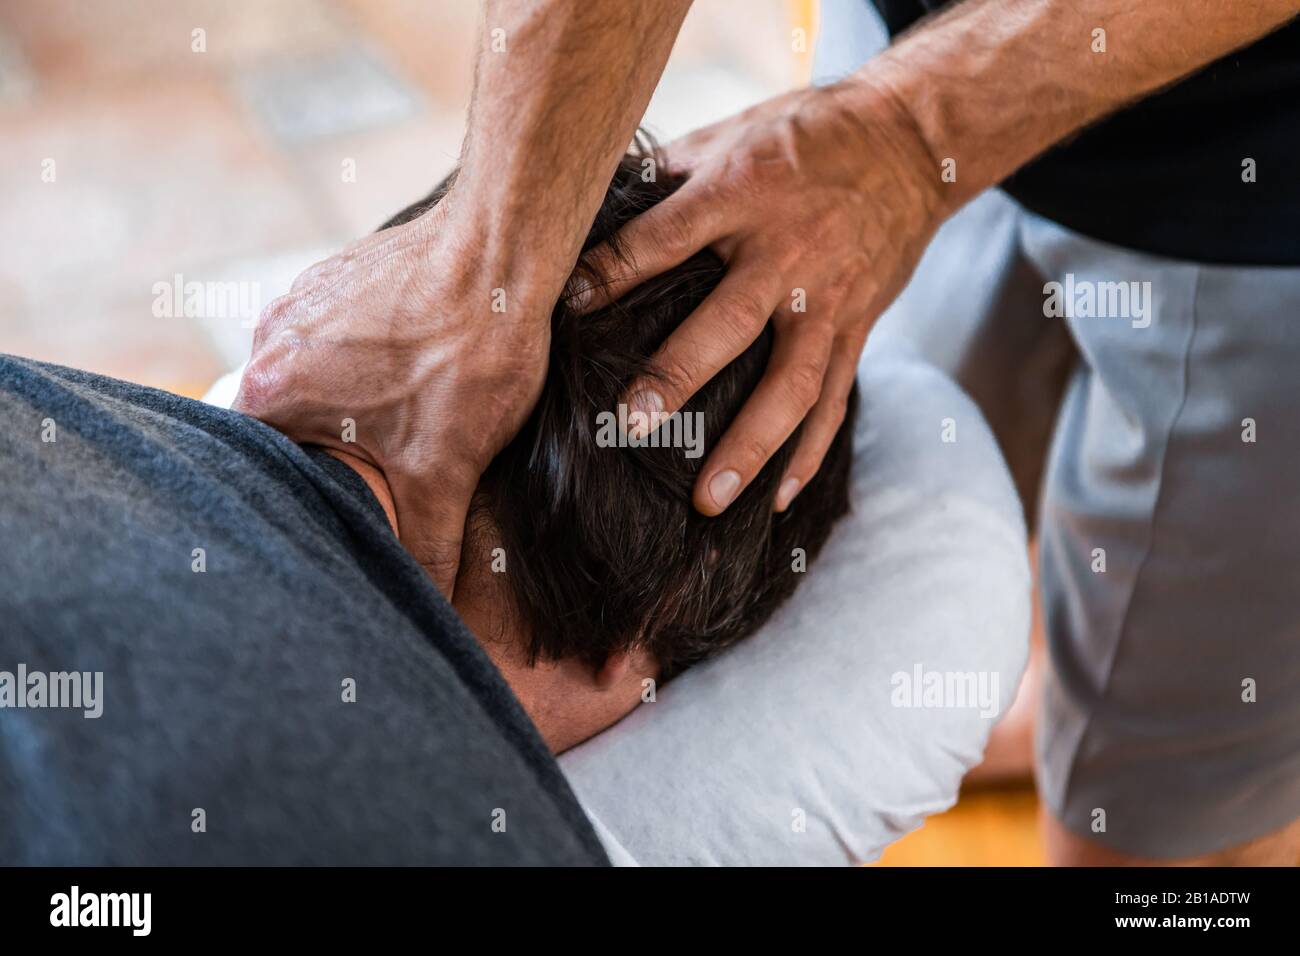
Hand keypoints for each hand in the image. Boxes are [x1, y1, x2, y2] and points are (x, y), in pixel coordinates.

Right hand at [234, 190, 550, 595]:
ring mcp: (302, 300)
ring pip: (309, 377)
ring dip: (345, 409)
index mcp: (272, 391)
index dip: (290, 502)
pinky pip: (337, 337)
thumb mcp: (444, 470)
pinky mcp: (340, 275)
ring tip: (393, 430)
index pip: (255, 471)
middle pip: (281, 425)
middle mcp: (269, 339)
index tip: (319, 521)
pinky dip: (363, 365)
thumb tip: (432, 608)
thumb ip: (427, 548)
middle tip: (368, 482)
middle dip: (323, 458)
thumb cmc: (466, 355)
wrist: (504, 249)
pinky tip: (408, 379)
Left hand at [576, 78, 945, 514]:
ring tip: (708, 500)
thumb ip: (669, 175)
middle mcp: (786, 253)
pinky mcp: (858, 327)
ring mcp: (828, 299)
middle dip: (678, 377)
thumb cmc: (805, 134)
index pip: (663, 240)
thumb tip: (594, 208)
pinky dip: (809, 454)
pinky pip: (835, 399)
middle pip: (727, 324)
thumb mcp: (733, 131)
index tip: (566, 310)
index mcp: (741, 194)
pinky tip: (777, 499)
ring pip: (790, 384)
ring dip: (751, 446)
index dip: (612, 274)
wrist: (910, 141)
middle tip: (630, 426)